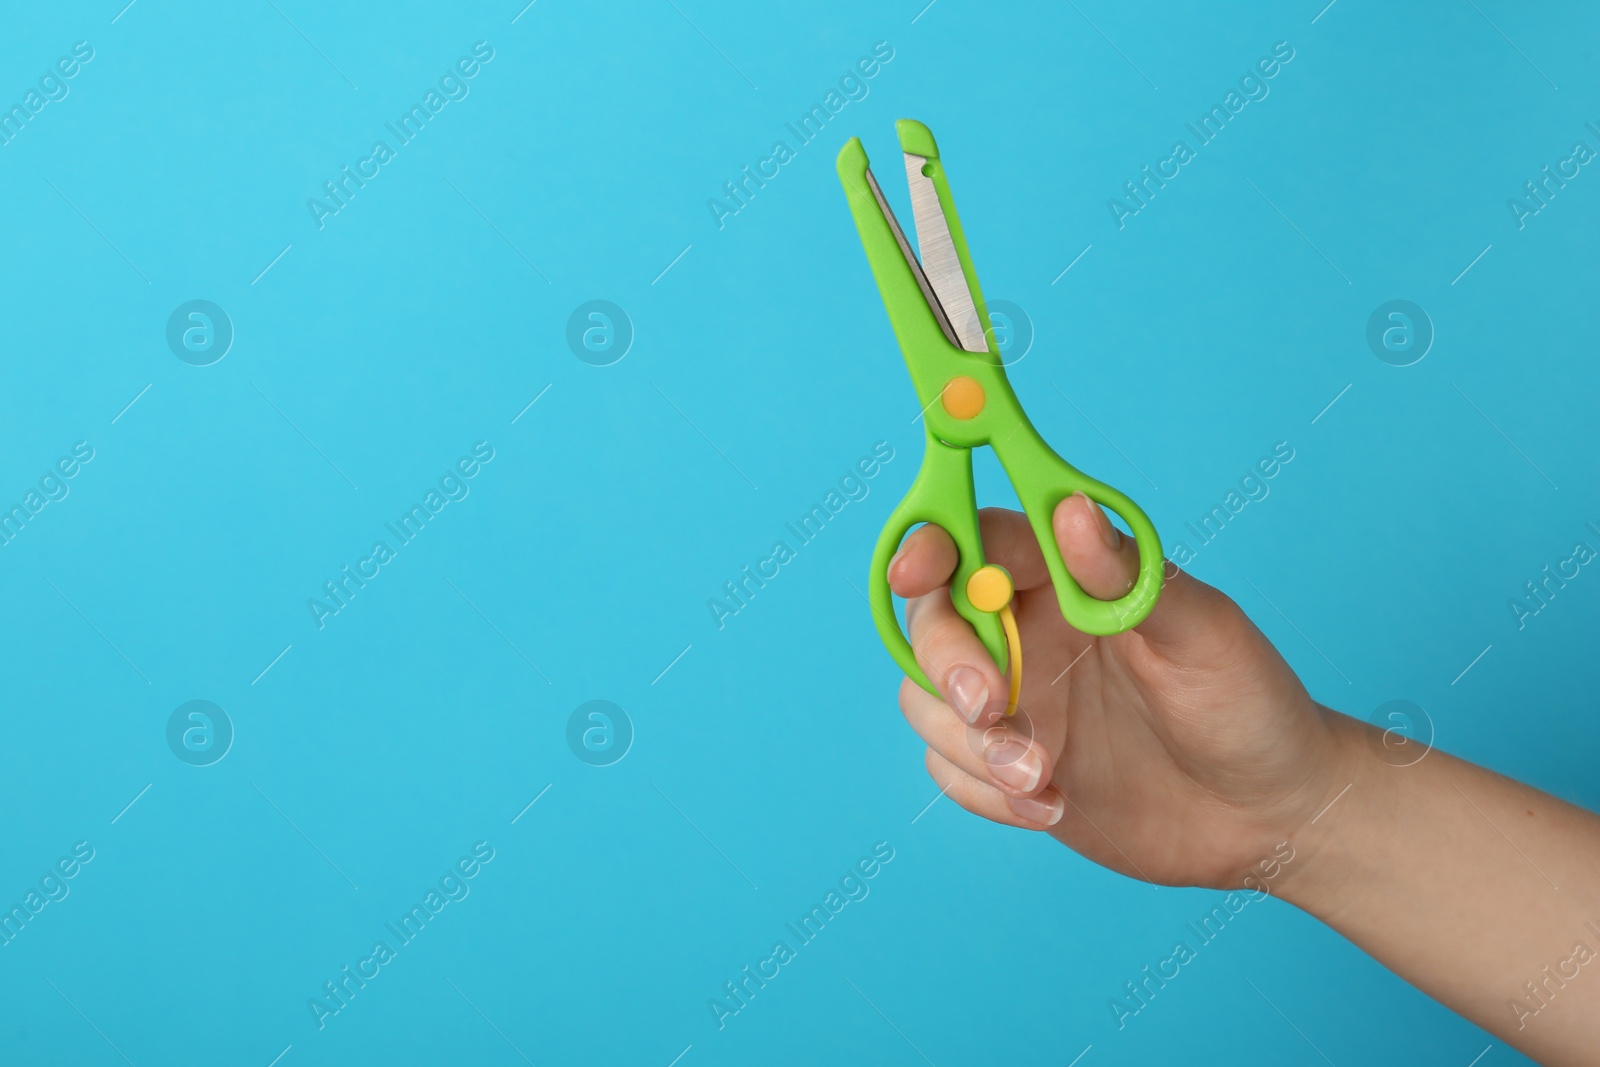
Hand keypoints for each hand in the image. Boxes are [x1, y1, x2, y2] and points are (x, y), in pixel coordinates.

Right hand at [890, 492, 1351, 888]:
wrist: (1267, 815)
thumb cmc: (1249, 704)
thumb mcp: (1202, 633)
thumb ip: (1126, 576)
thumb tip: (1071, 511)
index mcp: (1067, 578)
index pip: (977, 540)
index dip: (931, 544)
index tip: (916, 572)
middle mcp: (1027, 631)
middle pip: (933, 622)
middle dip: (947, 663)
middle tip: (991, 704)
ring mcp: (1014, 700)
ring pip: (926, 700)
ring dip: (969, 743)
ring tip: (1044, 778)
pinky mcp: (1006, 766)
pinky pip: (948, 770)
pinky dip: (983, 792)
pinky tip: (1052, 806)